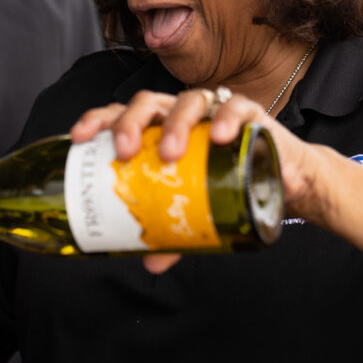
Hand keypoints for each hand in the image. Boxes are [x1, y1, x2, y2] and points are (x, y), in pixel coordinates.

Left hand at [69, 88, 323, 272]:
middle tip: (124, 151)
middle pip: (148, 102)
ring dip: (175, 124)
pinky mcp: (252, 114)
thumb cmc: (228, 182)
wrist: (282, 179)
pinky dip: (227, 118)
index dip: (98, 120)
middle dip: (131, 122)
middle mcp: (182, 113)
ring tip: (170, 152)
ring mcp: (215, 110)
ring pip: (188, 100)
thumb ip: (174, 231)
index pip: (121, 114)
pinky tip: (221, 136)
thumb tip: (151, 262)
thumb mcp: (196, 208)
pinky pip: (237, 106)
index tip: (79, 139)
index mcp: (159, 128)